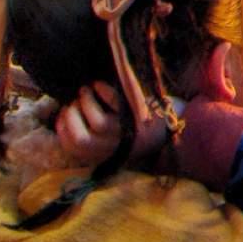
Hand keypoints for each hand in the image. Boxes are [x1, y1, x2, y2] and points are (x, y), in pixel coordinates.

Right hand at [56, 82, 183, 166]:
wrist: (179, 125)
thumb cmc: (139, 125)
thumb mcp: (114, 135)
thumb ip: (92, 130)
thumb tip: (63, 112)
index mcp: (105, 155)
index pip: (74, 148)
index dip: (62, 129)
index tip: (63, 113)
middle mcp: (115, 150)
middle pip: (80, 140)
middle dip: (70, 117)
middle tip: (74, 101)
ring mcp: (129, 135)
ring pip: (97, 122)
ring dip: (86, 101)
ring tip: (88, 90)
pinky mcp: (140, 119)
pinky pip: (114, 104)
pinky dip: (103, 91)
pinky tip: (100, 86)